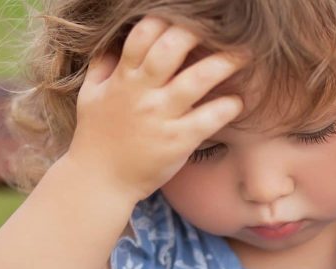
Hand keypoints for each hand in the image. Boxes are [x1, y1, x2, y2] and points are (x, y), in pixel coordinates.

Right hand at [66, 16, 247, 200]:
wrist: (99, 182)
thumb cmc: (96, 137)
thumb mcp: (90, 96)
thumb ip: (103, 66)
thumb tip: (115, 42)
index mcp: (122, 78)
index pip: (144, 35)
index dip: (166, 20)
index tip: (187, 18)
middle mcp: (141, 94)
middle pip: (171, 49)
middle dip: (197, 33)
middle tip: (222, 29)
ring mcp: (160, 118)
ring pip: (195, 81)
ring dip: (223, 64)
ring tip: (244, 55)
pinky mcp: (177, 142)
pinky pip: (207, 119)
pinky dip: (226, 107)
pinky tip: (237, 100)